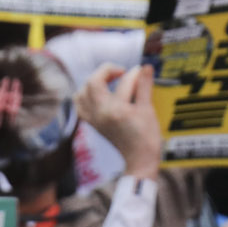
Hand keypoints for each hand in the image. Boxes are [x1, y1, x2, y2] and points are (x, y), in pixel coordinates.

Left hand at [76, 64, 162, 178]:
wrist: (139, 159)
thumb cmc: (146, 137)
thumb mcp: (148, 109)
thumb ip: (144, 86)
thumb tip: (145, 66)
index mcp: (116, 110)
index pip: (123, 82)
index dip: (134, 73)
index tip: (141, 70)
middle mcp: (100, 113)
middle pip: (92, 82)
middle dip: (106, 71)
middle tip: (122, 72)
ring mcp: (94, 119)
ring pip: (82, 92)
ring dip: (93, 82)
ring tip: (108, 81)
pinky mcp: (93, 124)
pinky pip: (80, 105)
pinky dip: (85, 95)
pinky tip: (98, 94)